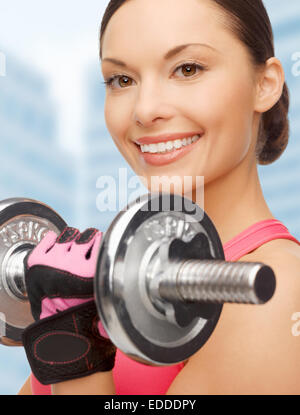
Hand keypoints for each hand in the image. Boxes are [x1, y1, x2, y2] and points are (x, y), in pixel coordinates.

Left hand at [22, 227, 115, 384]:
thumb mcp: (103, 299)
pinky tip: (58, 249)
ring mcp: (52, 261)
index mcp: (90, 273)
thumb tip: (122, 271)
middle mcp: (71, 264)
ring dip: (72, 240)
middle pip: (86, 235)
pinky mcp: (37, 260)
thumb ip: (110, 283)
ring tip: (73, 250)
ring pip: (69, 235)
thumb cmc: (82, 313)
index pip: (101, 241)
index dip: (101, 244)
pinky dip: (53, 240)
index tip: (101, 249)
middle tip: (87, 251)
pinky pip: (49, 238)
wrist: (56, 326)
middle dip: (88, 241)